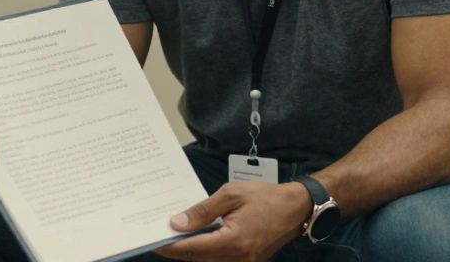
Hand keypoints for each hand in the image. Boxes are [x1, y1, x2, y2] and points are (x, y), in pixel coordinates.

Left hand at [155, 181, 312, 261]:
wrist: (297, 208)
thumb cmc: (266, 197)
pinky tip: (196, 239)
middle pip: (196, 259)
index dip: (170, 246)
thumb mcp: (232, 194)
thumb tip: (177, 223)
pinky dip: (204, 252)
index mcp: (233, 241)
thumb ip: (203, 210)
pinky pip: (218, 261)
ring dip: (189, 251)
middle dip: (176, 248)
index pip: (192, 249)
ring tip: (174, 236)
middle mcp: (237, 259)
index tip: (152, 239)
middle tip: (158, 235)